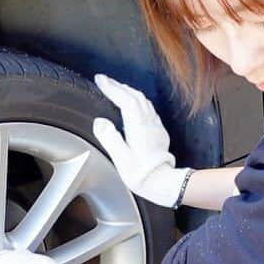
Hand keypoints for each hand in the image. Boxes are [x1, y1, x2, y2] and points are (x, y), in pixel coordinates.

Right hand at [92, 74, 193, 207]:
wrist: (163, 184)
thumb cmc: (141, 175)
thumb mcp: (121, 159)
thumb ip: (110, 138)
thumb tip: (99, 121)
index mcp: (138, 127)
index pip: (125, 100)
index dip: (112, 88)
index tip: (100, 79)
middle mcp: (149, 123)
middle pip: (135, 97)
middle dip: (119, 86)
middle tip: (105, 81)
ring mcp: (156, 127)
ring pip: (144, 101)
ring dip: (130, 92)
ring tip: (118, 88)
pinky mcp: (159, 133)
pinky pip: (149, 110)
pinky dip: (139, 101)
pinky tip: (135, 105)